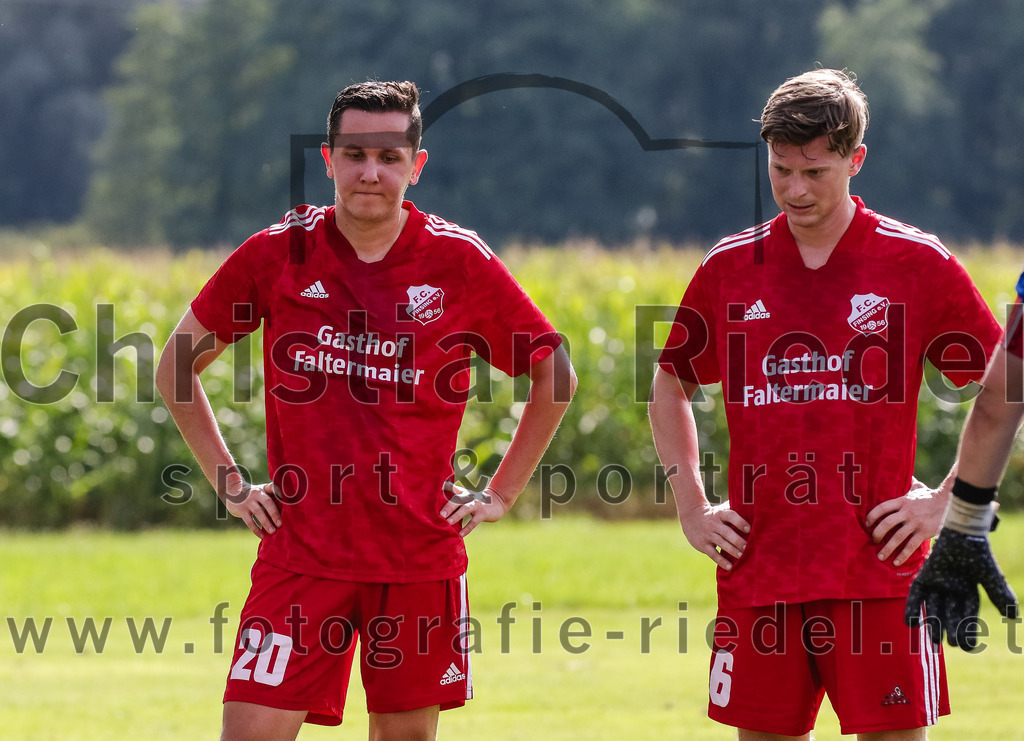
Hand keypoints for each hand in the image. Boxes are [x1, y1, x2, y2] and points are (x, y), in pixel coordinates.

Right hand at [223, 480, 282, 537]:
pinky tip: (262, 536)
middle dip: (274, 513)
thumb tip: (288, 509)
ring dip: (266, 523)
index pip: (274, 488)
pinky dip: (256, 529)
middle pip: (267, 502)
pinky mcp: (241, 509)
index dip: (281, 491)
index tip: (288, 497)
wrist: (232, 491)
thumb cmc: (253, 494)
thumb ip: (273, 496)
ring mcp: (248, 501)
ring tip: (273, 532)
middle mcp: (257, 494)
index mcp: (264, 489)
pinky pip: (249, 521)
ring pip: (258, 512)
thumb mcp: (262, 490)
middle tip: (280, 524)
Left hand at [440, 481, 508, 536]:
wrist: (496, 502)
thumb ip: (452, 497)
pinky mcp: (482, 513)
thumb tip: (438, 500)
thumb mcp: (464, 497)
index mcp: (461, 494)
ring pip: (465, 509)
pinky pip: (474, 521)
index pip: (451, 491)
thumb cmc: (475, 501)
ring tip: (449, 522)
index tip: (433, 497)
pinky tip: (461, 534)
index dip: (443, 491)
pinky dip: (467, 528)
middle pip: (457, 500)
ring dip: (457, 515)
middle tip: (440, 514)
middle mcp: (468, 497)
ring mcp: (476, 505)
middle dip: (448, 507)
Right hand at [678, 500, 749, 569]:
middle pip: (727, 532)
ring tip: (741, 556)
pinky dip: (721, 561)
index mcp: (720, 514)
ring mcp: (708, 535)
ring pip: (721, 543)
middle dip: (737, 540)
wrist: (690, 517)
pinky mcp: (703, 545)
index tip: (749, 529)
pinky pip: (713, 554)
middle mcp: (713, 524)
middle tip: (747, 547)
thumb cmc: (713, 514)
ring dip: (732, 550)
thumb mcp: (720, 509)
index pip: (730, 516)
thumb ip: (734, 510)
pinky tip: (730, 567)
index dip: (739, 522)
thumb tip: (754, 507)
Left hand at [865, 479, 944, 565]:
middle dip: (877, 534)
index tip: (867, 524)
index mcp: (902, 501)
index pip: (882, 508)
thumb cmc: (930, 496)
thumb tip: (904, 473)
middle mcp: (907, 512)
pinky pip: (911, 545)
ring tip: (880, 556)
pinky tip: (896, 562)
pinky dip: (903, 555)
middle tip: (873, 541)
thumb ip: (908, 483)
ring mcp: (915, 523)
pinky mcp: (924, 532)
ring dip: (887, 548)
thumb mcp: (917, 487)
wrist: (950, 502)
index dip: (872, 516)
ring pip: (897, 537)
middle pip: (886, 523)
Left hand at [905, 528, 1018, 649]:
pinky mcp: (924, 576)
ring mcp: (937, 583)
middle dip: (950, 629)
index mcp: (969, 591)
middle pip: (950, 614)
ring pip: (934, 608)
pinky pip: (916, 595)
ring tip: (933, 640)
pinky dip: (912, 608)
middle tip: (949, 643)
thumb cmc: (977, 552)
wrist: (960, 530)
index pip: (968, 616)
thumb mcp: (989, 575)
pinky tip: (910, 622)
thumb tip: (1013, 617)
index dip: (968, 631)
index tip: (967, 646)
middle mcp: (952, 590)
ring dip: (933, 623)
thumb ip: (999, 594)